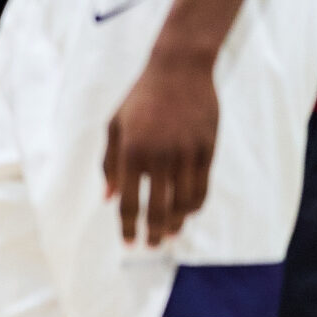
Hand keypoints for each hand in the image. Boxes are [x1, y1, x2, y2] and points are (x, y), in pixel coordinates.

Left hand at [102, 53, 218, 245]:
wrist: (179, 70)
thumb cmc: (140, 99)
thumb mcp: (114, 126)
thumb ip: (109, 164)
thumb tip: (109, 198)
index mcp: (131, 152)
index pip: (129, 202)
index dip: (128, 227)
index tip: (129, 244)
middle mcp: (159, 157)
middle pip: (159, 208)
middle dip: (154, 233)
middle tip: (152, 246)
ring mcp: (186, 154)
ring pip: (185, 202)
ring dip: (177, 223)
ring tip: (171, 234)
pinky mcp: (207, 149)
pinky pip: (203, 186)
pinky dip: (195, 205)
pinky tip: (189, 213)